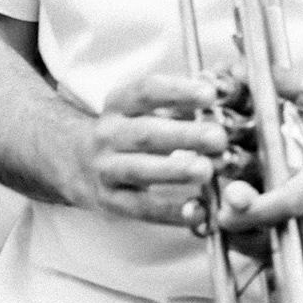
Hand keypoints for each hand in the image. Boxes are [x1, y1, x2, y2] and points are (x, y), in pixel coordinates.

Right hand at [70, 73, 230, 224]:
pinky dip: (170, 211)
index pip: (145, 91)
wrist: (78, 162)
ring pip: (139, 170)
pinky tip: (199, 211)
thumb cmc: (130, 131)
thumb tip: (223, 90)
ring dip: (174, 170)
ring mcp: (105, 169)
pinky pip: (141, 208)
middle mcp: (107, 134)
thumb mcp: (144, 109)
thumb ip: (181, 102)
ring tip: (206, 170)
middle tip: (218, 138)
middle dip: (183, 135)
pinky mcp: (110, 200)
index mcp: (118, 104)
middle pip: (145, 134)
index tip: (210, 94)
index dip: (177, 91)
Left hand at [215, 69, 302, 302]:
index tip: (224, 205)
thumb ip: (283, 83)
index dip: (254, 208)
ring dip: (261, 257)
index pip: (291, 202)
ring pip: (297, 269)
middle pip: (285, 238)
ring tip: (234, 236)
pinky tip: (274, 271)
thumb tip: (236, 68)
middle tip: (213, 217)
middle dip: (243, 232)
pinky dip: (298, 291)